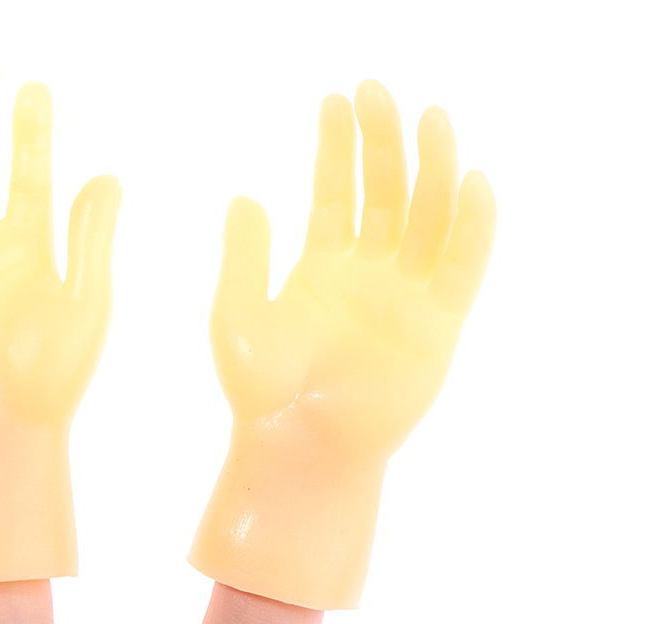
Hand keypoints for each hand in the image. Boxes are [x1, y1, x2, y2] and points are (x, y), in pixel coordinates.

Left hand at [191, 81, 495, 609]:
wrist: (303, 447)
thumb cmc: (262, 392)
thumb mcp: (236, 318)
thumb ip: (242, 259)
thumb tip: (244, 197)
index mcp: (322, 266)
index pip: (336, 191)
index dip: (338, 145)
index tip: (337, 99)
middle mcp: (368, 273)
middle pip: (384, 192)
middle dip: (383, 141)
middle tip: (378, 92)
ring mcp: (406, 296)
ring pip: (427, 218)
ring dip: (431, 168)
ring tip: (430, 117)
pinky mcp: (439, 325)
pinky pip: (462, 267)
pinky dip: (471, 227)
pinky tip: (470, 182)